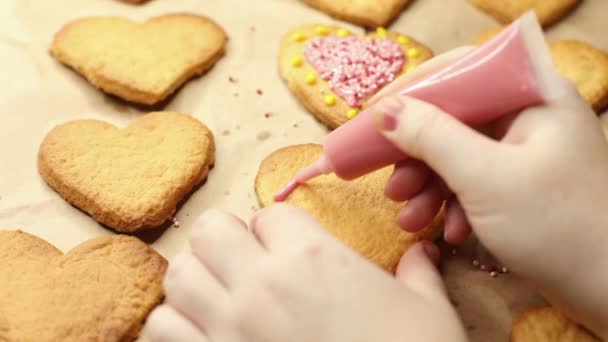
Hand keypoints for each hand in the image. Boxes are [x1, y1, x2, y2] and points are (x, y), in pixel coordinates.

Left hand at [145, 206, 466, 341]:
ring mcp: (229, 328)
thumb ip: (419, 272)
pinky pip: (162, 330)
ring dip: (196, 279)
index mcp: (314, 258)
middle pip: (210, 229)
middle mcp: (262, 285)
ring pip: (179, 274)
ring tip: (221, 295)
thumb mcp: (429, 312)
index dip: (279, 230)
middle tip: (247, 262)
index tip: (290, 250)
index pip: (270, 214)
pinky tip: (203, 334)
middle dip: (226, 240)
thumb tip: (422, 253)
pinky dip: (175, 326)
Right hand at [372, 57, 607, 336]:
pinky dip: (452, 203)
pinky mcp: (518, 183)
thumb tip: (384, 111)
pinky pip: (472, 180)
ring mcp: (524, 151)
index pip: (463, 70)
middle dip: (417, 155)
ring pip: (458, 153)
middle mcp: (529, 115)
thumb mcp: (485, 177)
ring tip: (409, 218)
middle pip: (454, 116)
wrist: (606, 290)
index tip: (375, 115)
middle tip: (391, 184)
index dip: (415, 89)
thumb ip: (431, 138)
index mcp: (533, 95)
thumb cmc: (556, 225)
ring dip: (428, 186)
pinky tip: (449, 232)